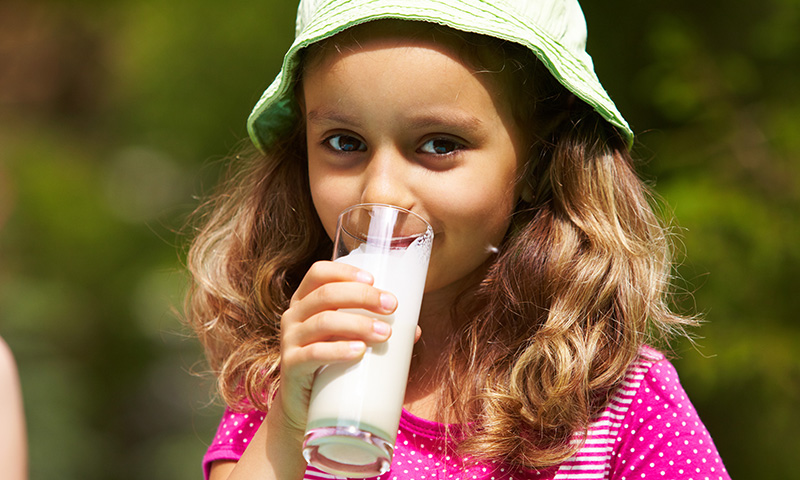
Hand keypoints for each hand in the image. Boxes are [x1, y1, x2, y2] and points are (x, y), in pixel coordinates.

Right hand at [278, 261, 396, 432]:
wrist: (303, 408)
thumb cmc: (331, 366)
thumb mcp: (350, 341)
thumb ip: (376, 331)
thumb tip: (414, 330)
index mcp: (305, 301)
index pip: (319, 273)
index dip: (345, 271)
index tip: (374, 279)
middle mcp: (293, 316)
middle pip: (326, 294)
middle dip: (362, 296)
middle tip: (391, 305)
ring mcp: (289, 341)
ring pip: (323, 321)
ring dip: (358, 323)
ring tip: (385, 333)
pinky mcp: (291, 367)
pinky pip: (313, 353)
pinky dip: (338, 350)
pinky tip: (359, 351)